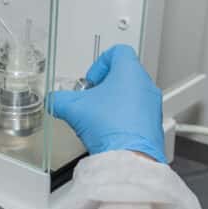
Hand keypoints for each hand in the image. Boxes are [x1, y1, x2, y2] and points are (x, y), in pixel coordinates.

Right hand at [49, 45, 166, 161]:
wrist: (129, 156)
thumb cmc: (109, 126)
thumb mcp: (73, 108)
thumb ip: (59, 99)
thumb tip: (54, 101)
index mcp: (129, 71)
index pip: (118, 51)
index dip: (99, 63)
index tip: (91, 80)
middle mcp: (145, 85)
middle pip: (123, 74)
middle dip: (104, 86)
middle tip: (91, 99)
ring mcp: (152, 105)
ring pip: (131, 94)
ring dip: (114, 102)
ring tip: (99, 117)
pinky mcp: (153, 123)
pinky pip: (137, 113)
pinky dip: (123, 118)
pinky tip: (109, 131)